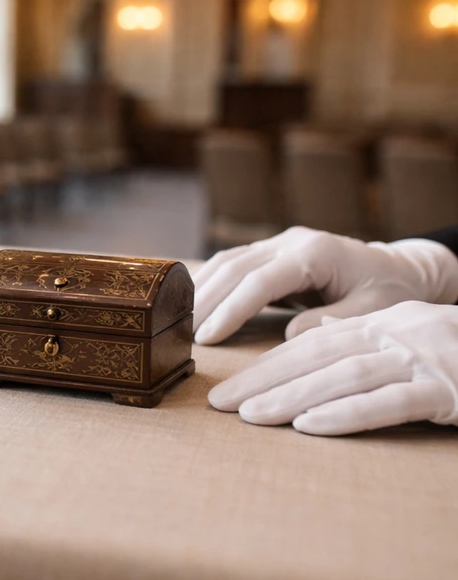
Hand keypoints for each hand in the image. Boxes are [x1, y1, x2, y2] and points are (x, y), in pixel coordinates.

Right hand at [193, 227, 457, 344]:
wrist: (398, 268)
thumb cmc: (389, 293)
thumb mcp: (372, 314)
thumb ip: (331, 323)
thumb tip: (288, 335)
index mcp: (316, 253)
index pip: (260, 281)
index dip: (231, 310)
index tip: (208, 338)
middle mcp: (292, 241)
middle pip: (235, 267)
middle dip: (206, 301)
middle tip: (183, 334)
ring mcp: (279, 242)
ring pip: (227, 261)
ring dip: (202, 291)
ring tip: (182, 322)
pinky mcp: (271, 251)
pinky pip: (233, 264)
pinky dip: (211, 284)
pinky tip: (195, 306)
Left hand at [208, 301, 457, 435]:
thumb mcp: (406, 341)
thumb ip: (357, 347)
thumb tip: (302, 361)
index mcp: (379, 323)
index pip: (307, 346)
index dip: (263, 368)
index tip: (225, 391)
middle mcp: (394, 335)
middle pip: (314, 359)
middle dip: (261, 382)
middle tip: (219, 406)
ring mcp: (422, 360)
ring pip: (343, 378)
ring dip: (291, 398)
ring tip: (252, 419)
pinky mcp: (447, 390)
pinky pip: (390, 403)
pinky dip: (347, 415)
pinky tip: (311, 428)